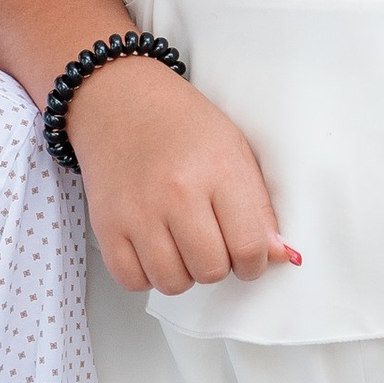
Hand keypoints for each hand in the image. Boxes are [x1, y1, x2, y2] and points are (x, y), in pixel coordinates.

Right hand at [68, 56, 298, 295]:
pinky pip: (132, 280)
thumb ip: (258, 206)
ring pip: (173, 282)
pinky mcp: (106, 224)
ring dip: (183, 272)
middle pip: (211, 270)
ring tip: (181, 242)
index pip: (249, 247)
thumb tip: (277, 255)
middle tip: (212, 241)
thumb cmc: (178, 121)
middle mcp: (175, 193)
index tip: (249, 257)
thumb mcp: (234, 149)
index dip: (255, 262)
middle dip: (219, 264)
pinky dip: (145, 274)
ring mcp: (137, 211)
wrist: (118, 99)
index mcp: (217, 169)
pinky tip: (153, 248)